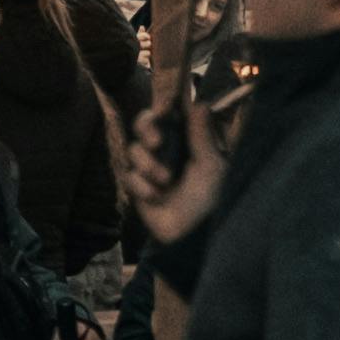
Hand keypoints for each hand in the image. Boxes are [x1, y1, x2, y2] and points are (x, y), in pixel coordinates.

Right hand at [116, 82, 227, 245]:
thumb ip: (202, 135)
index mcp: (188, 138)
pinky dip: (143, 186)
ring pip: (134, 149)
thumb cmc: (209, 199)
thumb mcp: (211, 166)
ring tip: (166, 181)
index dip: (164, 105)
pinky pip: (129, 175)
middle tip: (156, 142)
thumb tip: (200, 103)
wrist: (190, 236)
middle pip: (145, 122)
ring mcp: (151, 165)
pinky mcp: (138, 184)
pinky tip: (157, 197)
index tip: (163, 107)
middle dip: (147, 128)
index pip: (172, 111)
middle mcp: (168, 147)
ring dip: (148, 165)